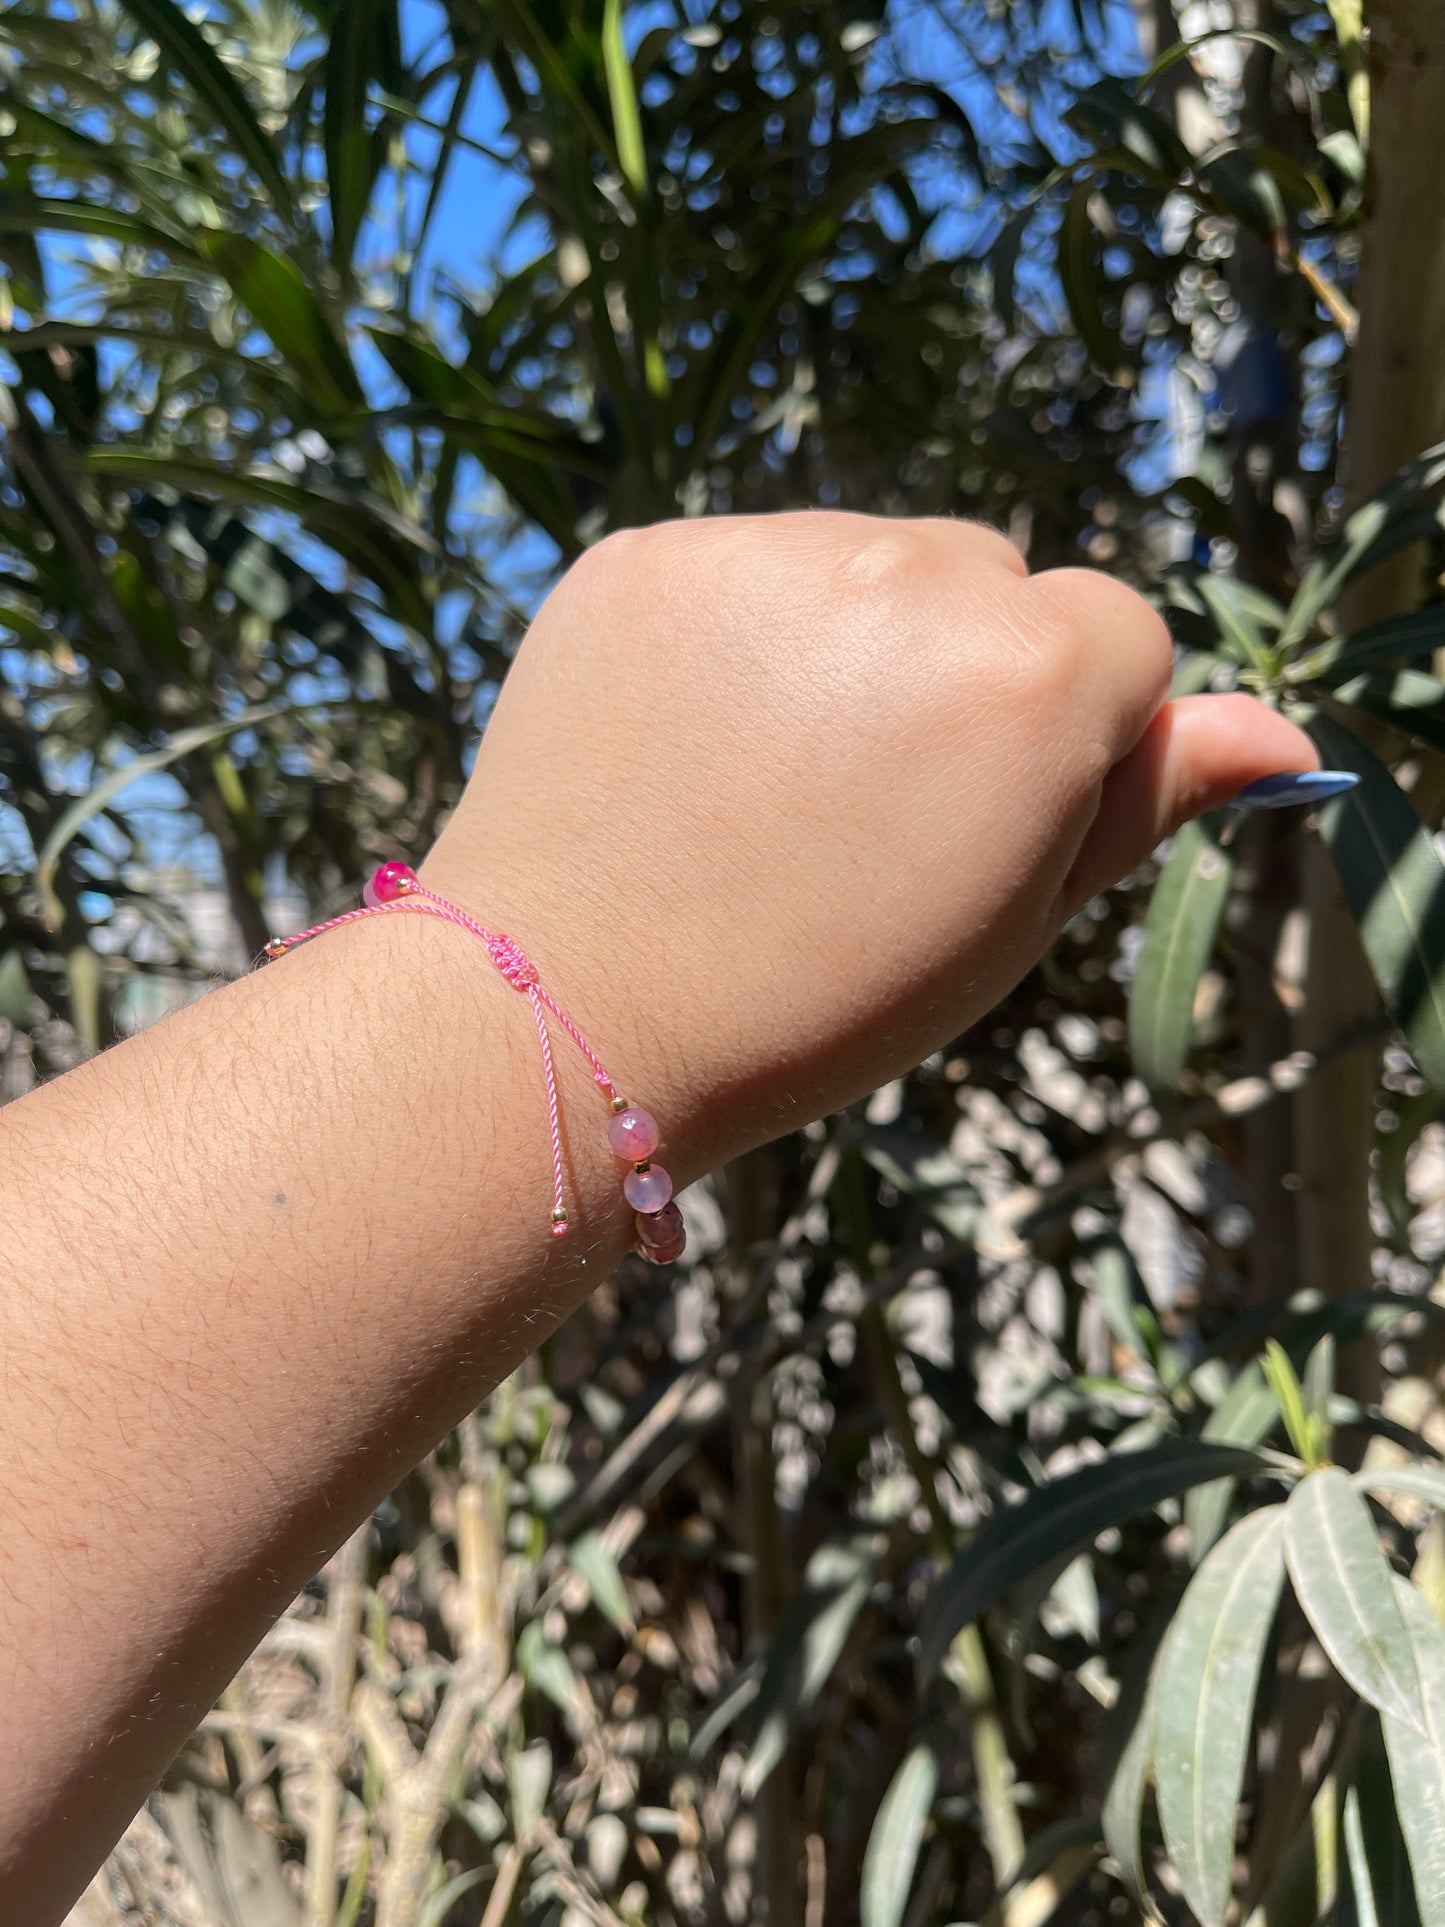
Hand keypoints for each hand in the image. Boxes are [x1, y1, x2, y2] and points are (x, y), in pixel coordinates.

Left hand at [422, 514, 1314, 1175]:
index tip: (980, 823)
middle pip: (992, 580)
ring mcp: (762, 551)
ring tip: (766, 782)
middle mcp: (905, 572)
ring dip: (851, 640)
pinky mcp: (649, 554)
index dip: (1066, 739)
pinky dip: (738, 635)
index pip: (1121, 636)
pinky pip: (744, 566)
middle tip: (863, 810)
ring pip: (865, 561)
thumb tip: (1280, 737)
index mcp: (1030, 671)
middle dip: (961, 671)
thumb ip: (1143, 802)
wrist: (573, 1010)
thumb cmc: (818, 998)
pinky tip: (690, 744)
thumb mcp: (1011, 922)